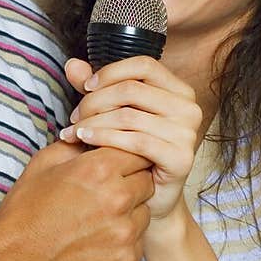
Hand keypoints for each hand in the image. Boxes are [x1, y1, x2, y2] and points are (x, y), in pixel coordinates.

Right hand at [0, 138, 153, 260]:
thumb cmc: (24, 211)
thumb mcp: (44, 164)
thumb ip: (78, 145)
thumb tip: (98, 136)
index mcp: (99, 170)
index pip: (137, 151)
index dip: (125, 158)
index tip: (114, 165)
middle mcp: (118, 200)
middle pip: (147, 181)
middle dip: (130, 183)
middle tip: (104, 193)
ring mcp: (124, 233)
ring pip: (144, 213)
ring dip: (129, 213)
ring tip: (97, 219)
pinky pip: (136, 242)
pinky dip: (122, 240)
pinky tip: (95, 241)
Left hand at [61, 57, 201, 222]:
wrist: (151, 197)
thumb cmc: (132, 152)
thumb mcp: (115, 113)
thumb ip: (97, 88)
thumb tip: (72, 63)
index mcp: (179, 90)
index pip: (143, 65)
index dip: (110, 72)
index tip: (85, 87)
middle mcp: (189, 108)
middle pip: (131, 89)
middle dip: (95, 101)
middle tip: (75, 117)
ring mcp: (188, 134)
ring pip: (128, 116)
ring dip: (93, 123)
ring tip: (73, 132)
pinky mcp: (181, 158)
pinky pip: (135, 142)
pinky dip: (104, 139)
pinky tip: (84, 142)